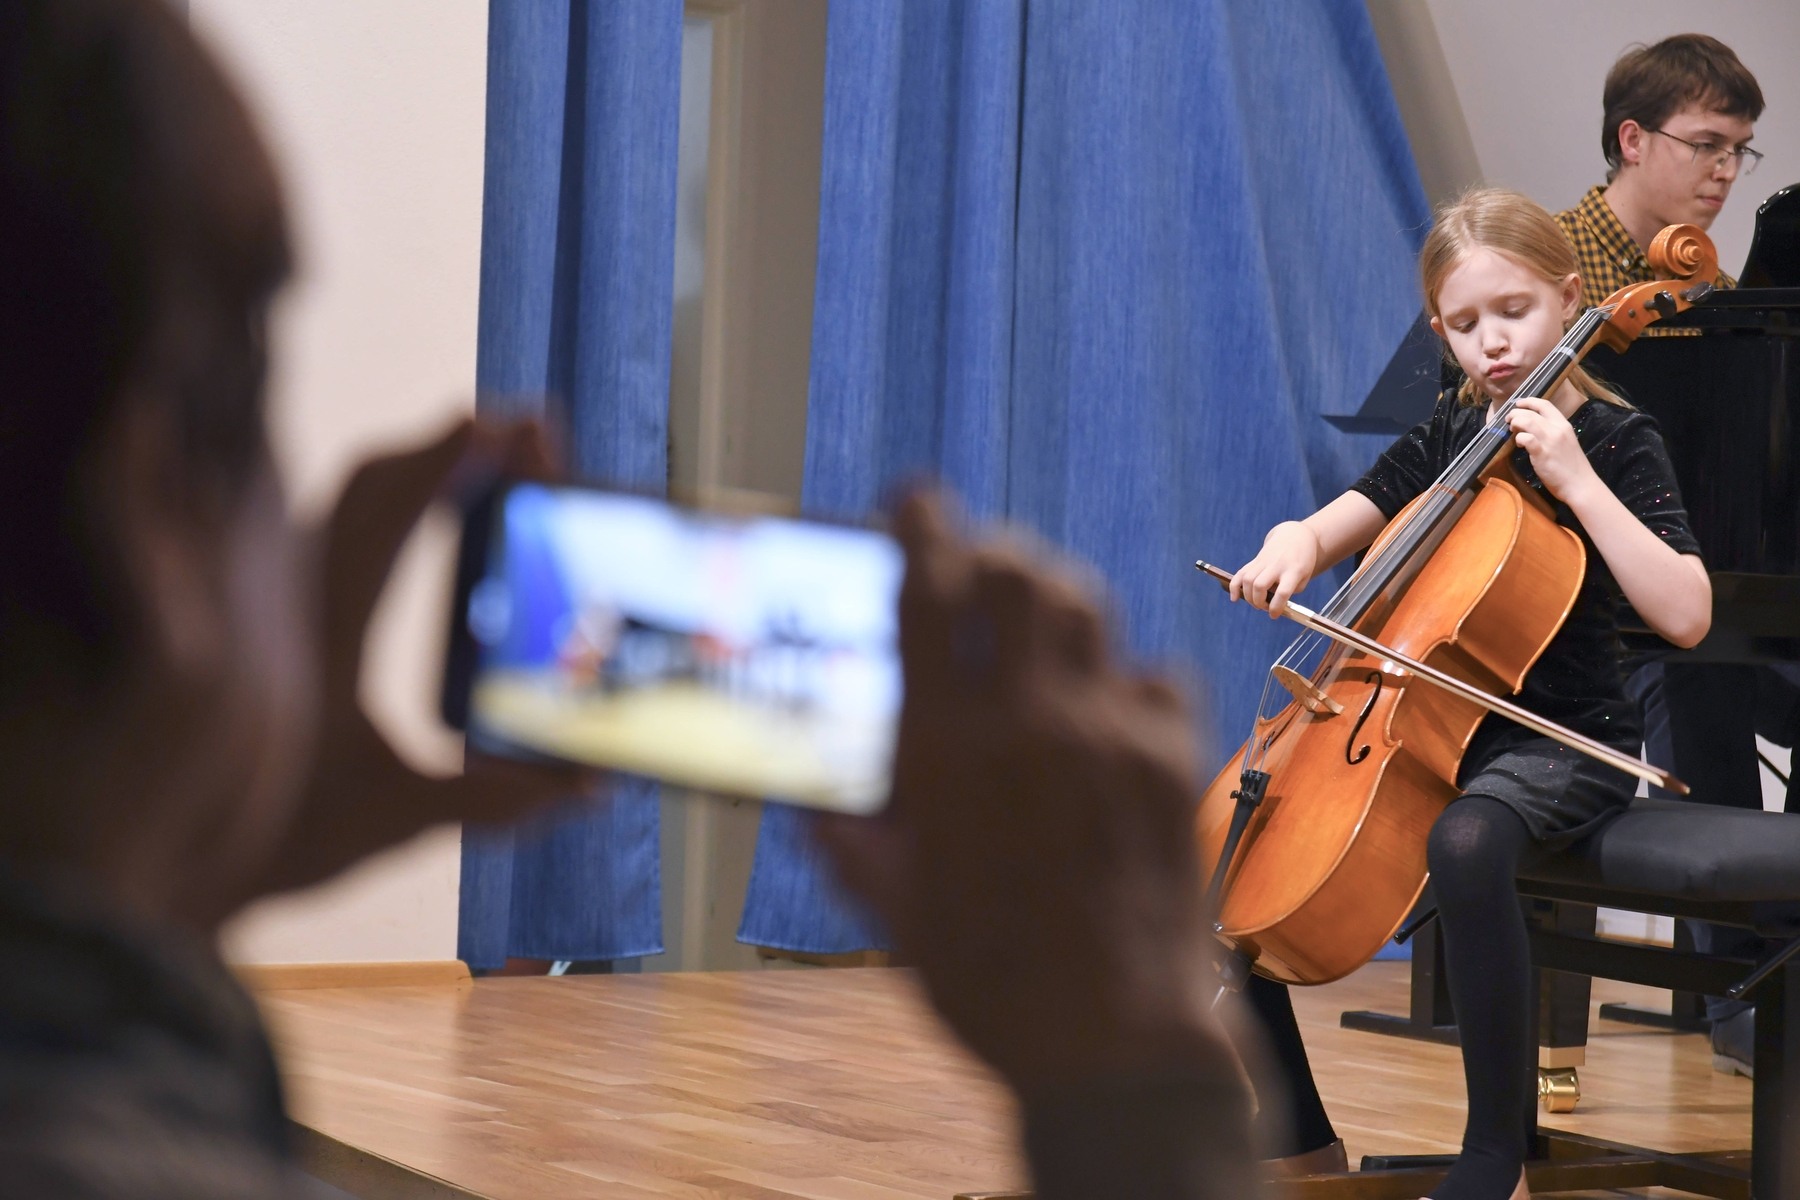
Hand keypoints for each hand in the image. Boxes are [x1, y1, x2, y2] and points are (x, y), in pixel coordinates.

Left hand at [195, 418, 597, 922]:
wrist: (170, 859)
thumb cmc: (279, 837)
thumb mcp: (398, 817)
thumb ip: (498, 798)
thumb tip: (590, 786)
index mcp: (327, 631)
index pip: (392, 513)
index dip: (454, 458)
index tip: (517, 429)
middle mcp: (295, 596)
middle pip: (374, 479)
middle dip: (455, 444)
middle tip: (535, 440)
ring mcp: (280, 596)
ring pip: (352, 495)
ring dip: (426, 466)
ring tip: (499, 465)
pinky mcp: (277, 608)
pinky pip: (342, 524)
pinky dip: (400, 498)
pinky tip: (441, 516)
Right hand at [820, 491, 1227, 1101]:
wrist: (1111, 1039)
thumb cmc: (986, 983)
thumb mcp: (889, 909)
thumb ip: (850, 839)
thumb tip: (818, 802)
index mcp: (945, 747)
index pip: (932, 590)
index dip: (921, 524)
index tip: (914, 499)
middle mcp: (1031, 720)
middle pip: (1022, 572)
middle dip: (992, 554)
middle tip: (976, 574)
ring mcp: (1111, 733)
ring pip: (1086, 609)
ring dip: (1051, 603)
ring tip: (1031, 633)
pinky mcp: (1171, 760)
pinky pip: (1150, 676)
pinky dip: (1119, 679)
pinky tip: (1101, 713)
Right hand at [1228, 520, 1317, 616]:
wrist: (1294, 536)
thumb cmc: (1302, 561)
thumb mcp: (1304, 577)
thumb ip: (1290, 592)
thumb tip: (1270, 604)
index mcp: (1293, 570)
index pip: (1282, 591)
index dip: (1276, 607)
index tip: (1273, 615)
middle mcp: (1276, 565)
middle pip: (1260, 585)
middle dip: (1258, 602)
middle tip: (1264, 607)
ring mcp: (1263, 561)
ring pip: (1248, 580)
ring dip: (1248, 597)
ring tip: (1256, 602)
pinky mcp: (1254, 561)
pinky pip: (1240, 574)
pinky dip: (1234, 587)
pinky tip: (1234, 598)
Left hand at [1507, 395, 1598, 503]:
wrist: (1580, 484)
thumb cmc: (1571, 466)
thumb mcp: (1565, 442)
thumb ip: (1551, 433)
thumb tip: (1532, 429)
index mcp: (1564, 424)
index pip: (1545, 405)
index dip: (1529, 401)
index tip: (1518, 403)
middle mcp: (1557, 429)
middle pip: (1532, 412)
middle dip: (1516, 413)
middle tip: (1509, 420)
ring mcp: (1550, 440)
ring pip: (1527, 421)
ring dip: (1515, 423)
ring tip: (1511, 430)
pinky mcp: (1542, 453)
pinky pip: (1526, 438)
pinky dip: (1519, 438)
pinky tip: (1519, 446)